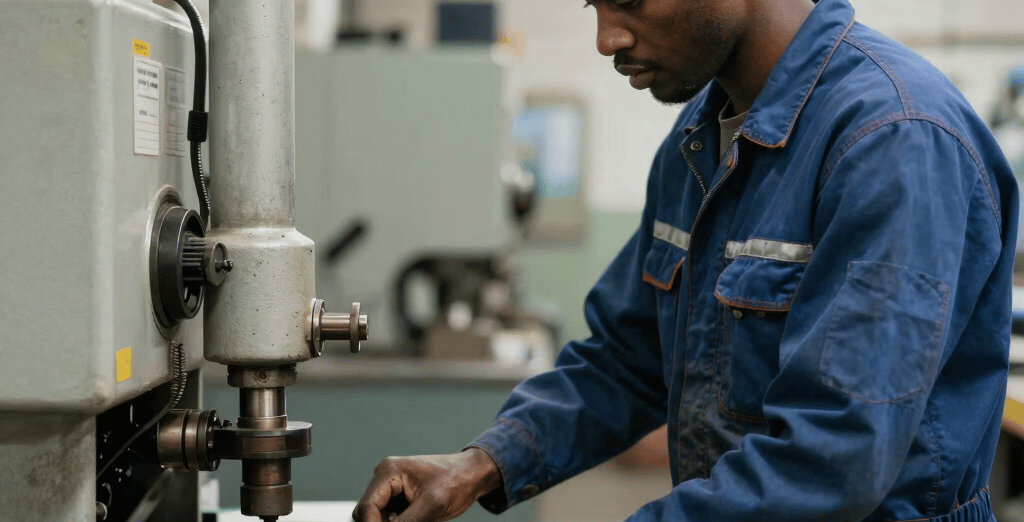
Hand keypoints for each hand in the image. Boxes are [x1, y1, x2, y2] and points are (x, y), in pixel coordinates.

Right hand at [352, 448, 501, 521]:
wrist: (473, 475)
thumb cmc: (457, 480)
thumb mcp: (432, 505)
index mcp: (389, 471)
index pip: (366, 506)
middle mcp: (385, 477)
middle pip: (367, 512)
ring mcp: (391, 487)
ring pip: (377, 517)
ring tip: (421, 519)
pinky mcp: (399, 497)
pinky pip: (389, 517)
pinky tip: (419, 519)